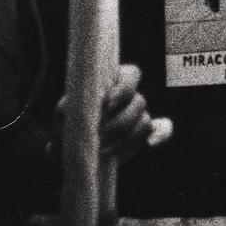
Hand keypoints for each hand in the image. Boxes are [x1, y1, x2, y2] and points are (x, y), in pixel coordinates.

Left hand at [55, 65, 172, 165]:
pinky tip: (151, 143)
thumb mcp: (63, 115)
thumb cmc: (67, 127)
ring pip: (144, 120)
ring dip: (125, 137)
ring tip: (103, 149)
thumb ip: (68, 109)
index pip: (133, 74)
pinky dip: (161, 135)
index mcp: (114, 82)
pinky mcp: (141, 135)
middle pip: (139, 102)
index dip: (124, 88)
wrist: (71, 152)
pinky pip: (160, 131)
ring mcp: (137, 116)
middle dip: (120, 121)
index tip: (107, 103)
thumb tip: (75, 108)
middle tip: (101, 134)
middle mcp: (129, 97)